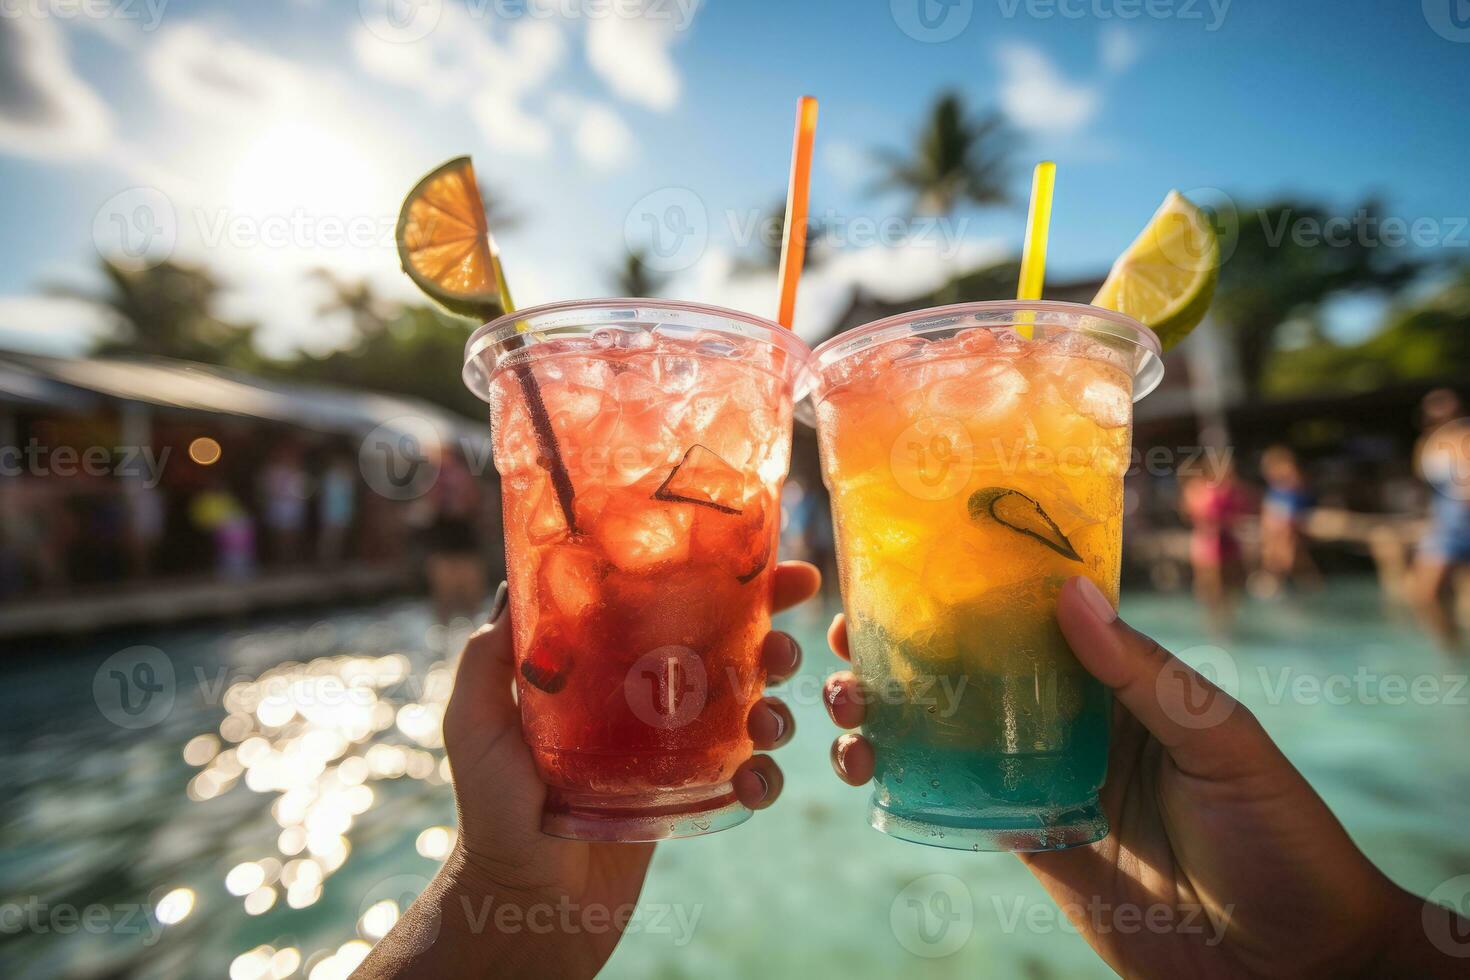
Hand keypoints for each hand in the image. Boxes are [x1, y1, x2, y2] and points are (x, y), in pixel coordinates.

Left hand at [357, 561, 819, 979]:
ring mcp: (677, 746)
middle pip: (729, 648)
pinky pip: (748, 775)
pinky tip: (752, 782)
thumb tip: (515, 583)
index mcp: (609, 664)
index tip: (774, 564)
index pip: (670, 605)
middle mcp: (648, 696)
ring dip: (778, 706)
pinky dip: (765, 775)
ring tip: (769, 722)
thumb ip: (489, 656)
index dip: (723, 580)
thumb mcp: (475, 720)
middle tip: (785, 646)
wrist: (523, 899)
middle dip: (773, 637)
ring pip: (752, 706)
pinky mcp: (693, 796)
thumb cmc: (492, 808)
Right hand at [823, 576, 1466, 978]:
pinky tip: (869, 765)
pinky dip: (907, 781)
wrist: (1287, 964)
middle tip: (848, 640)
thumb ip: (1144, 675)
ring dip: (890, 714)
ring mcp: (1045, 781)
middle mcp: (1074, 722)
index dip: (969, 592)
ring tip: (845, 708)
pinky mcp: (1030, 841)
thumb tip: (1070, 593)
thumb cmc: (1279, 839)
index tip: (905, 568)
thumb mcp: (1220, 744)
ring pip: (950, 733)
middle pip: (974, 672)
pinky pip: (957, 802)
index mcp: (1121, 684)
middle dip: (904, 651)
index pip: (1032, 620)